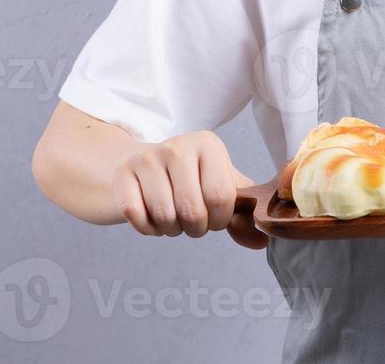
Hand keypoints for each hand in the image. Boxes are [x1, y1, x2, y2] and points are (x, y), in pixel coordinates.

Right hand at [112, 130, 267, 248]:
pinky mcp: (122, 172)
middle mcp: (178, 146)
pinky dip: (145, 228)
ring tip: (171, 216)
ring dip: (170, 229)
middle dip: (194, 228)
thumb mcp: (221, 188)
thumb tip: (262, 239)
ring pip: (164, 216)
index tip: (212, 214)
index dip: (218, 219)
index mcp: (208, 145)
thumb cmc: (189, 180)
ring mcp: (147, 157)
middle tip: (189, 218)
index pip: (221, 198)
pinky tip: (150, 215)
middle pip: (193, 211)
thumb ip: (243, 214)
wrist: (142, 166)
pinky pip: (135, 216)